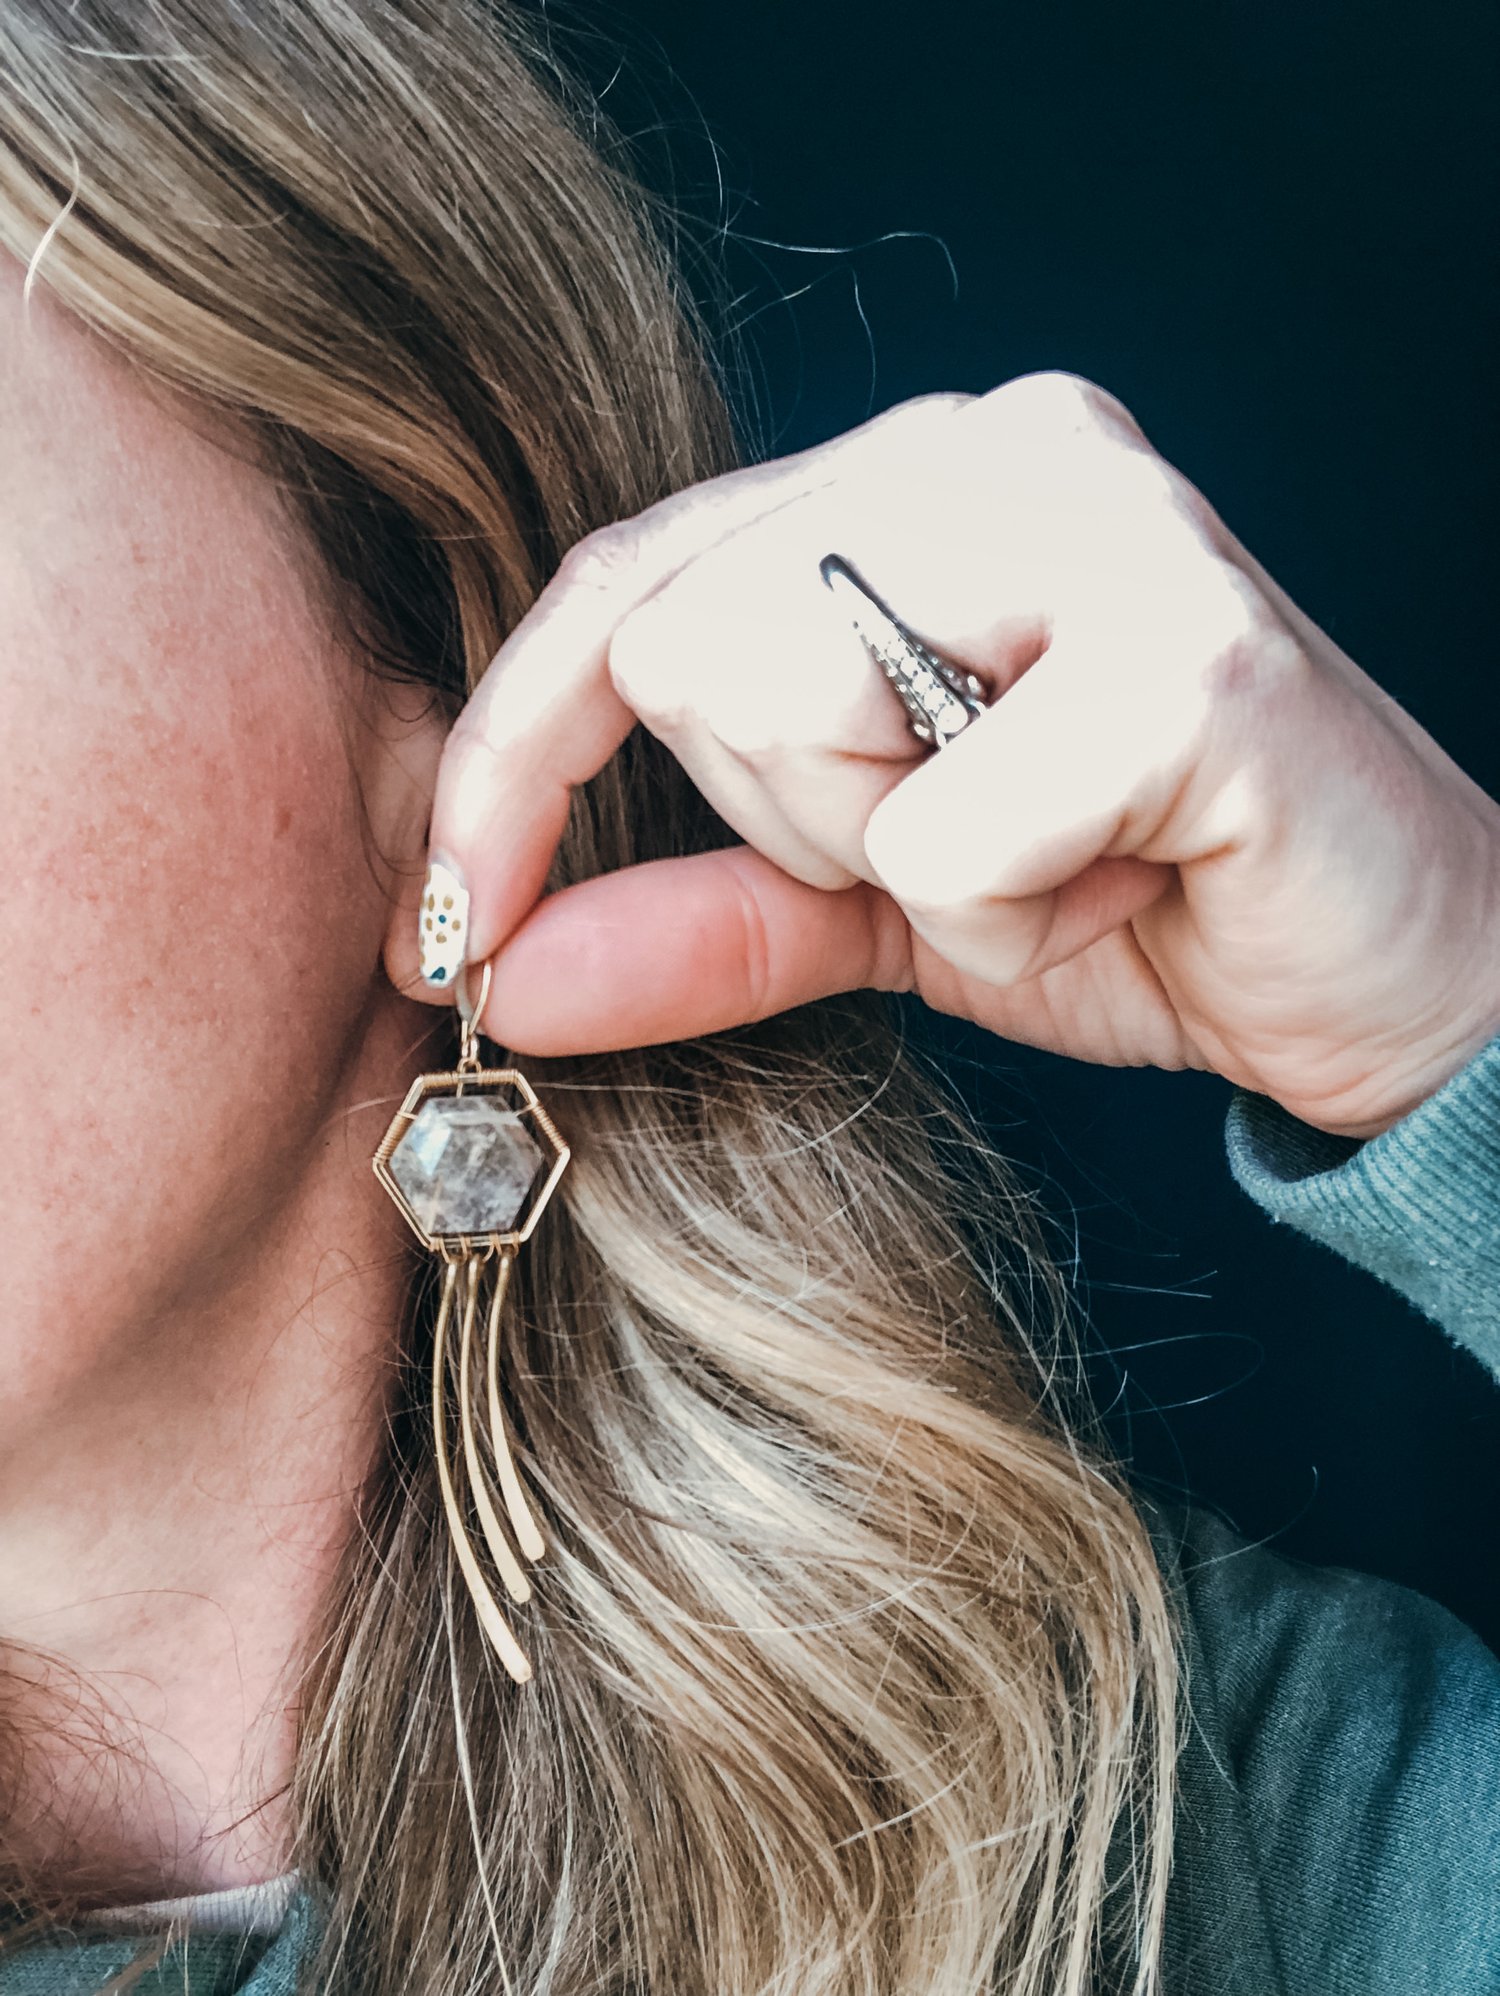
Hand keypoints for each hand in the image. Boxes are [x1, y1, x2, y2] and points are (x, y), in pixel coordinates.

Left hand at [396, 372, 1499, 1139]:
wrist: (1379, 975)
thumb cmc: (1130, 903)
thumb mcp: (876, 908)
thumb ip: (696, 914)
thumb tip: (494, 970)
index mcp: (908, 479)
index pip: (627, 581)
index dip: (514, 759)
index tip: (447, 920)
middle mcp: (993, 446)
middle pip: (688, 648)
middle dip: (802, 821)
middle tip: (973, 849)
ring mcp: (1102, 521)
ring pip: (792, 708)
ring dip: (909, 868)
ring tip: (1059, 856)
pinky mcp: (1189, 650)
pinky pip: (947, 836)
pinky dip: (1011, 927)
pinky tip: (1128, 885)